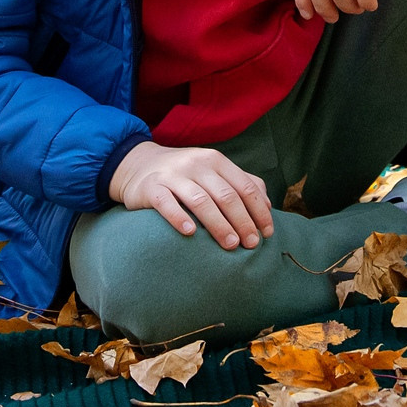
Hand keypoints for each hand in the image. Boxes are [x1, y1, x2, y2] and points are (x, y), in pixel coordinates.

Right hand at [110, 141, 275, 250]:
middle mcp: (196, 164)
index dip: (259, 211)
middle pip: (226, 195)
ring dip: (218, 224)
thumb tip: (268, 205)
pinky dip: (179, 217)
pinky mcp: (151, 187)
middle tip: (251, 244)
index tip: (267, 233)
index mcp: (216, 161)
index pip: (245, 186)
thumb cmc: (184, 174)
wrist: (138, 165)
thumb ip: (240, 183)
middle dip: (243, 221)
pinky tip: (190, 233)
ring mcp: (173, 175)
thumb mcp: (212, 171)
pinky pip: (166, 203)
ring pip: (201, 200)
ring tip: (230, 245)